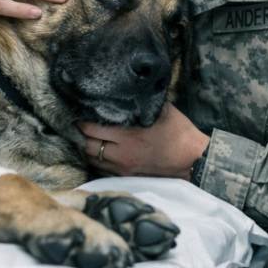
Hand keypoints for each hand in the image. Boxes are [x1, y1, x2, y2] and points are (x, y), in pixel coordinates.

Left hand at [78, 105, 210, 179]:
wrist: (193, 161)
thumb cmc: (179, 131)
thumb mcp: (160, 110)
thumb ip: (140, 103)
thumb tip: (126, 90)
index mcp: (128, 134)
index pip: (92, 127)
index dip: (80, 119)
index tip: (76, 111)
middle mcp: (122, 152)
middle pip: (87, 144)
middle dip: (78, 133)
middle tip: (73, 123)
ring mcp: (123, 167)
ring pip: (91, 159)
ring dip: (84, 147)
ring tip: (81, 136)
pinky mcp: (128, 177)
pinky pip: (102, 169)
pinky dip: (95, 160)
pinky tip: (95, 151)